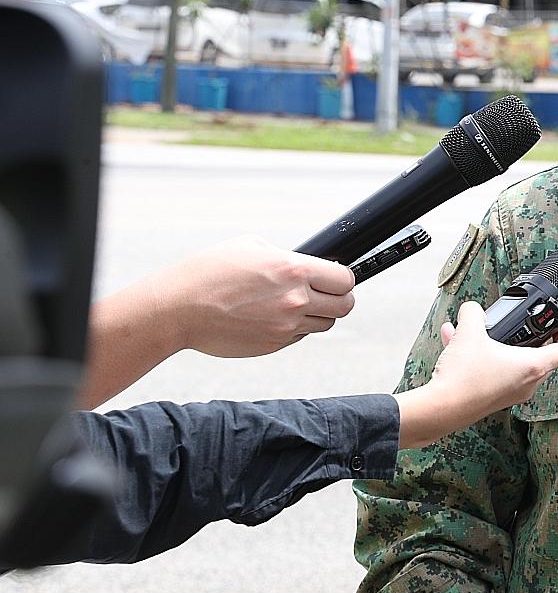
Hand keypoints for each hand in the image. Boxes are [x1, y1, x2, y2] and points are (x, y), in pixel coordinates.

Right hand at [79, 235, 356, 407]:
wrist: (177, 309)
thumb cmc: (208, 273)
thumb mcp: (251, 247)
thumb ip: (286, 257)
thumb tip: (307, 265)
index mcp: (294, 270)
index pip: (345, 279)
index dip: (342, 279)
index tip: (335, 278)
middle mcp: (296, 300)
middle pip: (345, 306)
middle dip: (339, 299)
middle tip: (326, 294)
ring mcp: (286, 326)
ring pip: (325, 325)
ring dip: (318, 315)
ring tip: (296, 305)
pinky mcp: (273, 344)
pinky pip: (299, 336)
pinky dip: (295, 328)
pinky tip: (273, 317)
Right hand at [395, 302, 557, 448]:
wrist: (441, 409)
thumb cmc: (464, 379)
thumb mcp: (469, 332)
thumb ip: (473, 313)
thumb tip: (472, 309)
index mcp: (533, 366)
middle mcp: (527, 383)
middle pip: (542, 357)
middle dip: (530, 338)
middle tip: (521, 326)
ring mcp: (512, 394)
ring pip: (512, 363)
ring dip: (497, 345)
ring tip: (473, 330)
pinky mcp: (494, 399)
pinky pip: (494, 372)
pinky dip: (481, 358)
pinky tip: (455, 343)